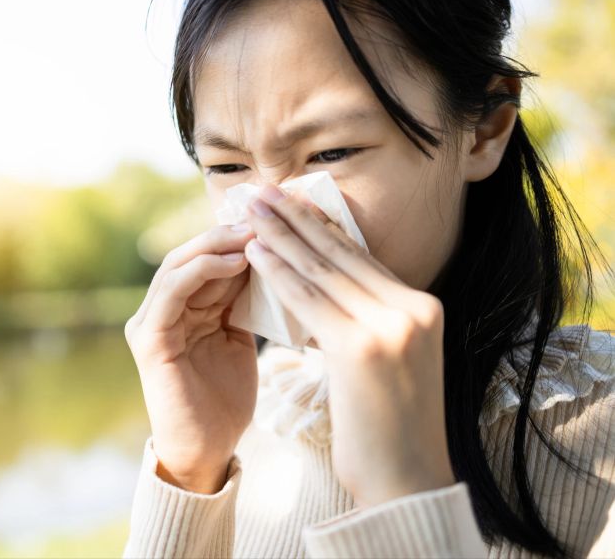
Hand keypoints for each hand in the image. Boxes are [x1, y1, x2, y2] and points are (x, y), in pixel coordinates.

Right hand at [125, 224, 258, 492]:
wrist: (207, 450)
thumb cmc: (226, 398)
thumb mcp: (240, 337)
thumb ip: (242, 301)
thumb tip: (271, 257)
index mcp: (185, 307)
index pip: (208, 258)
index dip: (239, 235)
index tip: (277, 217)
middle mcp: (163, 308)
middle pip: (193, 253)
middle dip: (229, 231)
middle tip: (266, 214)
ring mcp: (152, 322)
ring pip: (180, 265)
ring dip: (217, 244)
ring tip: (253, 230)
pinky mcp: (150, 338)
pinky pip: (172, 292)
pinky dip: (202, 271)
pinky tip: (236, 261)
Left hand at [242, 183, 455, 507]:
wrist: (406, 481)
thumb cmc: (390, 428)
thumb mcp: (387, 361)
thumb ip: (365, 319)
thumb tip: (325, 288)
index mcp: (422, 308)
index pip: (361, 258)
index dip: (322, 227)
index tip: (293, 202)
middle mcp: (411, 308)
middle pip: (340, 253)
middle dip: (296, 218)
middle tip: (263, 191)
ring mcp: (389, 325)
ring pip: (321, 270)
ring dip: (279, 235)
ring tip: (250, 208)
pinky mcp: (360, 346)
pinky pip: (307, 299)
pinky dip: (277, 272)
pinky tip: (253, 252)